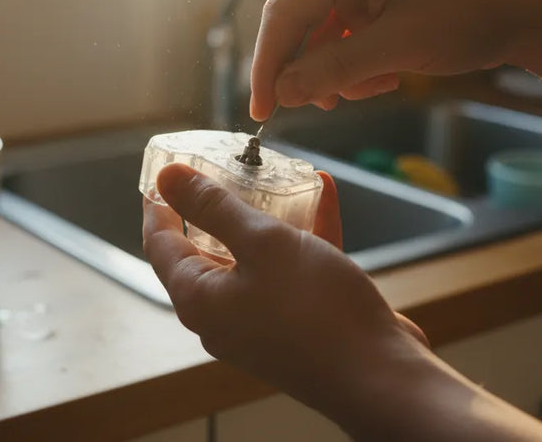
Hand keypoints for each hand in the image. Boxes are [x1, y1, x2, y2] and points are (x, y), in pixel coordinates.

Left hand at [142, 163, 426, 422]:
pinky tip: (324, 195)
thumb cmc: (316, 310)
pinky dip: (304, 234)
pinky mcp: (298, 323)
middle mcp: (223, 316)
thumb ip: (214, 207)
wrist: (382, 375)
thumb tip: (167, 178)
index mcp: (199, 299)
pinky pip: (292, 270)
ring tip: (277, 174)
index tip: (165, 170)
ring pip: (254, 258)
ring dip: (268, 214)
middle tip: (224, 165)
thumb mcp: (262, 243)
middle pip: (206, 250)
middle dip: (217, 205)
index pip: (160, 244)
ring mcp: (261, 322)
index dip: (160, 204)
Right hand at [250, 0, 520, 119]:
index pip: (285, 12)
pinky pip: (343, 41)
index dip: (267, 62)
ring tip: (367, 90)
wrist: (523, 13)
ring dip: (334, 74)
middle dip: (303, 70)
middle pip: (298, 25)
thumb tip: (282, 93)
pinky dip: (354, 68)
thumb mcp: (395, 48)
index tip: (261, 108)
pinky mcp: (375, 3)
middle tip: (304, 109)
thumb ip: (333, 69)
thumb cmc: (467, 17)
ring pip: (320, 39)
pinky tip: (382, 81)